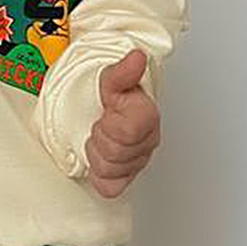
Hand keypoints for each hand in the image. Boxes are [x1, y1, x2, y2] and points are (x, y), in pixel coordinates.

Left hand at [85, 48, 160, 197]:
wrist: (103, 107)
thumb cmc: (109, 96)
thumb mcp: (109, 79)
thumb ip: (122, 72)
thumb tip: (136, 58)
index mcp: (147, 115)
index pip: (130, 132)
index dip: (110, 125)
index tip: (107, 113)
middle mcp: (148, 139)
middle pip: (117, 154)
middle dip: (101, 138)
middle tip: (101, 125)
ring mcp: (138, 160)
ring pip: (112, 170)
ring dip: (98, 154)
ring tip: (101, 138)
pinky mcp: (125, 177)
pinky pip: (111, 187)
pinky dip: (100, 174)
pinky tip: (100, 158)